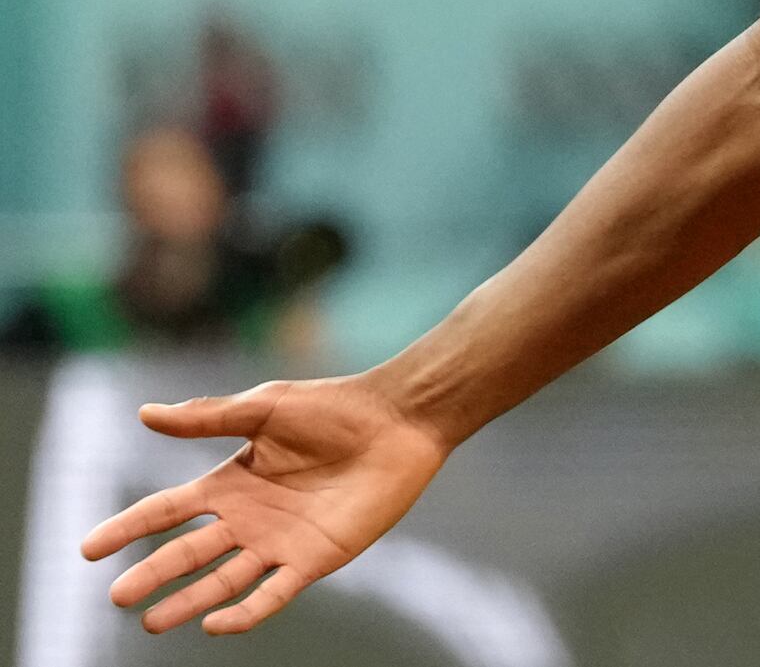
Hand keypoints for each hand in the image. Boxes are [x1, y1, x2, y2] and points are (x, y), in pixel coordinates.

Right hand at [83, 375, 451, 636]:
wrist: (399, 420)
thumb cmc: (335, 407)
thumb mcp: (265, 406)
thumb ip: (207, 415)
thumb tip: (144, 413)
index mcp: (230, 481)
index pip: (166, 511)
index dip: (128, 528)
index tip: (88, 549)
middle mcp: (248, 518)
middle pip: (187, 554)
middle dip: (152, 575)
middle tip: (119, 597)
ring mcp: (279, 541)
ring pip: (222, 581)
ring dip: (188, 602)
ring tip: (152, 622)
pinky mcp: (314, 557)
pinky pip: (273, 593)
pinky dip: (245, 612)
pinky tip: (217, 624)